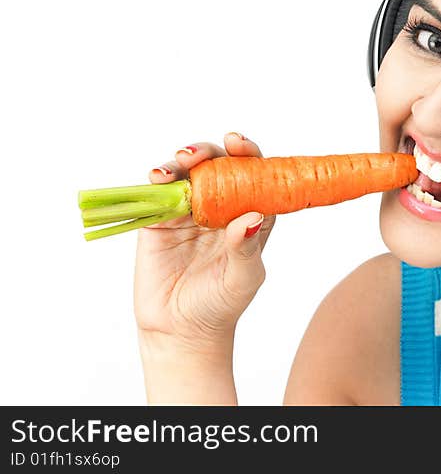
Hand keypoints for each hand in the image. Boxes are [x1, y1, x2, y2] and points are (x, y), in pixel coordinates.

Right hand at [134, 132, 275, 351]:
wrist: (182, 330)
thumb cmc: (222, 303)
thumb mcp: (244, 278)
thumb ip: (245, 249)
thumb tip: (249, 217)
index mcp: (248, 211)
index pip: (251, 173)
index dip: (246, 153)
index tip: (238, 144)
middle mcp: (219, 205)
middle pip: (216, 165)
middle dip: (209, 152)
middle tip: (200, 154)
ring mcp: (188, 211)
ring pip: (185, 173)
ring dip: (181, 160)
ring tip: (180, 162)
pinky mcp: (159, 222)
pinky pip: (157, 194)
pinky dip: (157, 181)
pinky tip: (158, 178)